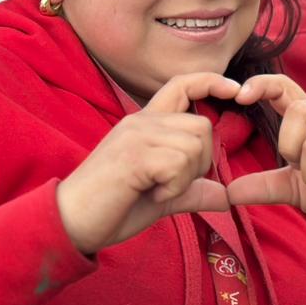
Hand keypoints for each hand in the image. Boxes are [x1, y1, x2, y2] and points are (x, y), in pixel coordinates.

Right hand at [56, 73, 239, 254]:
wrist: (69, 223)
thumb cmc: (113, 207)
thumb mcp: (161, 195)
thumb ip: (192, 189)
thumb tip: (226, 196)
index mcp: (146, 122)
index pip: (183, 84)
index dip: (211, 81)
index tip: (236, 89)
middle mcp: (142, 121)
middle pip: (202, 127)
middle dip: (200, 163)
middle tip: (171, 184)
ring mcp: (137, 135)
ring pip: (194, 146)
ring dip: (185, 178)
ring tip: (156, 189)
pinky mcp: (134, 155)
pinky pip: (178, 164)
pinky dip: (173, 187)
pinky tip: (150, 193)